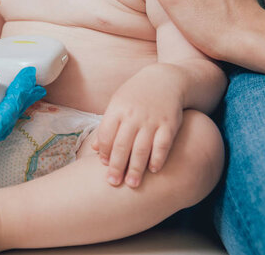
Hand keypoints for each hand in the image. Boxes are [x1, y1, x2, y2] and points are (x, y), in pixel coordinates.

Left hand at [92, 65, 183, 187]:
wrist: (166, 80)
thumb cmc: (137, 95)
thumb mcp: (118, 104)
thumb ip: (107, 125)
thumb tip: (95, 149)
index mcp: (117, 109)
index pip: (106, 135)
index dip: (104, 152)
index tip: (104, 166)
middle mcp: (133, 115)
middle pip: (122, 145)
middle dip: (117, 166)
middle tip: (114, 182)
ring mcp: (152, 120)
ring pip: (141, 148)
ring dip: (136, 168)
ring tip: (132, 184)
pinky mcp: (169, 124)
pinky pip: (163, 145)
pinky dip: (158, 159)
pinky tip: (154, 170)